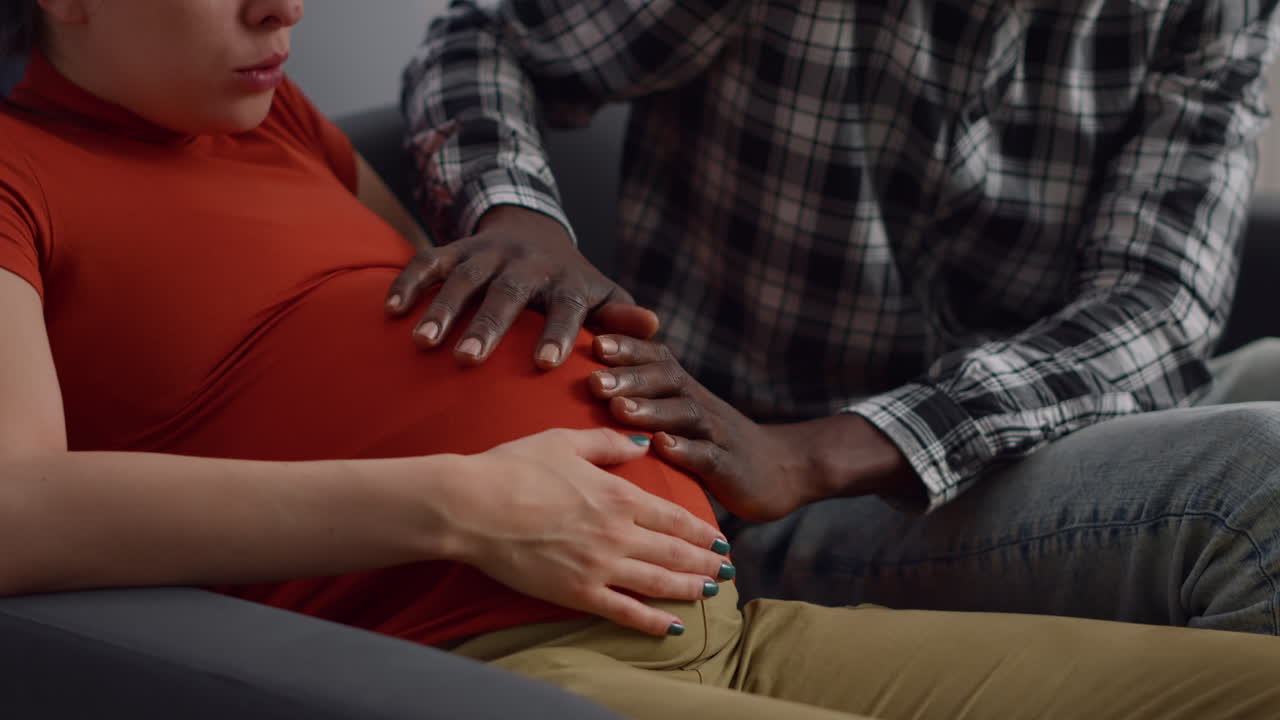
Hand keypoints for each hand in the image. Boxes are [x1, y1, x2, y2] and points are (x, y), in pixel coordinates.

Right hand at [384, 206, 657, 368]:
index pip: (565, 304)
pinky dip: (408, 282)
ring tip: (424, 342)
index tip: (546, 363)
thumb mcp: (603, 297)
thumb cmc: (573, 286)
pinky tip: (390, 311)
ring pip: (463, 276)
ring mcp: (487, 252)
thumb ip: (622, 318)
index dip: (558, 330)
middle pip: (506, 292)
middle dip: (488, 325)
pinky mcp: (455, 248)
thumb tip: (654, 328)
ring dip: (442, 307)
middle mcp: (526, 262)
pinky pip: (427, 260)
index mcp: (566, 280)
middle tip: (468, 360)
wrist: (536, 232)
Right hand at [444, 428, 732, 636]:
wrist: (473, 506)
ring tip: (710, 592)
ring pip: (658, 583)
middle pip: (675, 552)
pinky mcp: (576, 593)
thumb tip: (643, 442)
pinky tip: (673, 626)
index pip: (673, 517)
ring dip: (689, 588)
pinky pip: (624, 612)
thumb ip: (608, 443)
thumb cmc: (514, 467)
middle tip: (727, 569)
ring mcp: (599, 567)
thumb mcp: (565, 441)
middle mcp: (617, 533)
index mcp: (618, 495)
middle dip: (705, 562)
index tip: (719, 538)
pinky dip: (653, 622)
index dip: (701, 530)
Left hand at [587, 337, 921, 521]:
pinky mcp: (729, 466)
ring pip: (683, 414)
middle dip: (628, 377)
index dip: (629, 349)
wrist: (785, 468)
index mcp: (685, 391)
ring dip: (650, 410)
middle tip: (592, 379)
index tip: (593, 341)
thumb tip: (591, 390)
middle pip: (666, 380)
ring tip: (618, 409)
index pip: (657, 359)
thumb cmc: (718, 444)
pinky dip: (684, 450)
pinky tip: (662, 447)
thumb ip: (648, 402)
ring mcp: (717, 434)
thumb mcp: (684, 417)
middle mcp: (700, 405)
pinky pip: (707, 455)